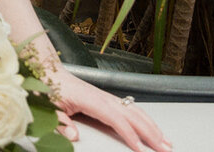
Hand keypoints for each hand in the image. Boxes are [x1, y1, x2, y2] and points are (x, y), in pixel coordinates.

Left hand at [51, 68, 171, 151]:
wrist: (48, 70)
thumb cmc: (47, 86)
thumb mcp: (48, 106)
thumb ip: (60, 123)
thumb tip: (74, 137)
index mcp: (89, 98)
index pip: (114, 118)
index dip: (128, 133)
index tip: (139, 148)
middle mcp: (101, 96)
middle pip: (131, 114)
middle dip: (150, 132)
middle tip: (165, 149)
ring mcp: (105, 96)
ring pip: (134, 111)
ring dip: (152, 126)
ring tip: (166, 142)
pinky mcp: (106, 98)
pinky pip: (130, 108)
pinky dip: (144, 119)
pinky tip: (152, 128)